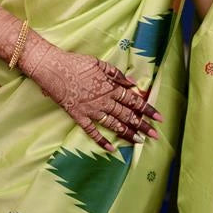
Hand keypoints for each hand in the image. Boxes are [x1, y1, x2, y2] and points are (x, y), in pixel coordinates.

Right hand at [20, 41, 162, 151]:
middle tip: (155, 135)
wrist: (53, 68)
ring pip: (114, 124)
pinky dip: (102, 140)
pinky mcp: (79, 116)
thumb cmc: (76, 63)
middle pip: (127, 114)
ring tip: (140, 142)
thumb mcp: (99, 63)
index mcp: (110, 87)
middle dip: (143, 125)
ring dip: (127, 133)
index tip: (159, 117)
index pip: (133, 100)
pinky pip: (92, 131)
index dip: (147, 109)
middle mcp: (104, 100)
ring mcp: (91, 110)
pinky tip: (111, 149)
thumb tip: (132, 83)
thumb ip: (116, 74)